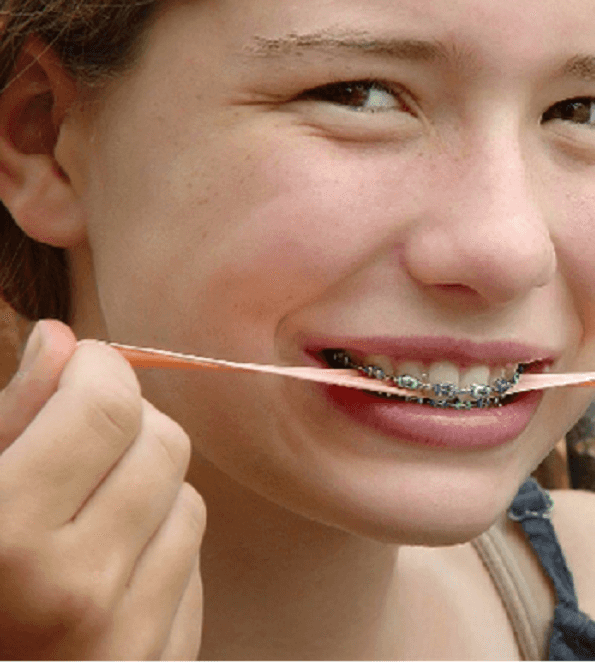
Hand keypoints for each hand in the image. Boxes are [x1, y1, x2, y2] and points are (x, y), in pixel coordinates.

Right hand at [0, 320, 204, 658]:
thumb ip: (9, 421)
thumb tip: (63, 339)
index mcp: (7, 543)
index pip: (107, 409)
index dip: (98, 369)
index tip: (80, 367)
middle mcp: (78, 593)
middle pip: (163, 444)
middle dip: (126, 422)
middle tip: (78, 434)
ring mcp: (130, 638)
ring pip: (189, 501)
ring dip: (146, 487)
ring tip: (81, 510)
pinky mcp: (165, 663)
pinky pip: (193, 566)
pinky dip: (158, 548)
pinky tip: (102, 567)